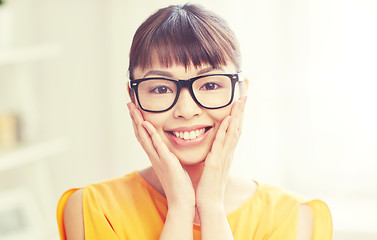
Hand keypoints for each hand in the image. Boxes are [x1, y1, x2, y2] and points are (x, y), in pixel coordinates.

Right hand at [127, 102, 195, 210]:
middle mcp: (154, 157)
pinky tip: (146, 123)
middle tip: (128, 103)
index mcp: (156, 157)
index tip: (135, 109)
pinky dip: (151, 134)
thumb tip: (170, 151)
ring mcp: (159, 159)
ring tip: (132, 107)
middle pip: (140, 134)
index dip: (138, 122)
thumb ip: (170, 158)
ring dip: (138, 121)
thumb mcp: (174, 167)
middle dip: (134, 117)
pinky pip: (157, 146)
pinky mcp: (167, 162)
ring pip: (144, 137)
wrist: (182, 202)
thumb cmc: (180, 186)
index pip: (144, 136)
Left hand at [195, 96, 246, 210]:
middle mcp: (228, 154)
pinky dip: (226, 130)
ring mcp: (223, 157)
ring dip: (237, 116)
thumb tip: (212, 150)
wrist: (209, 204)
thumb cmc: (208, 187)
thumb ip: (213, 157)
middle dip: (241, 112)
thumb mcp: (212, 168)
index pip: (234, 131)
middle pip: (238, 128)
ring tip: (240, 101)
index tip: (240, 103)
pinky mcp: (216, 162)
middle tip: (245, 95)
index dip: (238, 117)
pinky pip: (222, 142)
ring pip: (233, 132)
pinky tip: (229, 119)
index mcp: (226, 154)